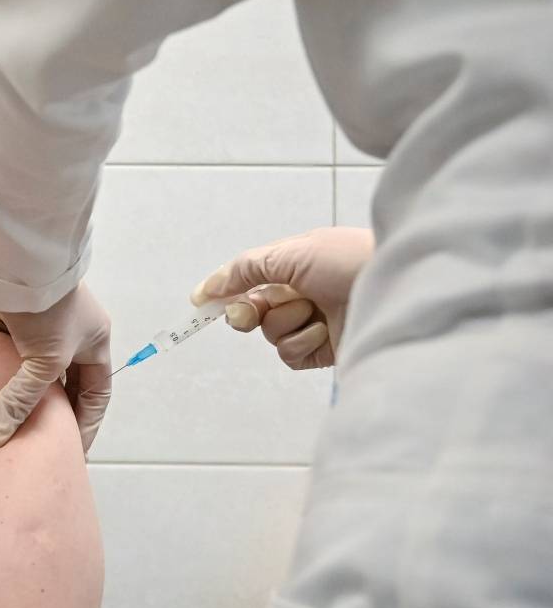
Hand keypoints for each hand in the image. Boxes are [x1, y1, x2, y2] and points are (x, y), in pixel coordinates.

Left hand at [0, 284, 110, 451]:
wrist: (17, 262)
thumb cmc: (47, 309)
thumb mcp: (44, 359)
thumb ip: (22, 399)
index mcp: (96, 343)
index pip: (97, 394)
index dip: (86, 424)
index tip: (72, 450)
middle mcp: (76, 334)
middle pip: (69, 383)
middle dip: (58, 412)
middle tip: (43, 443)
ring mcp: (47, 325)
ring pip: (40, 370)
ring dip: (30, 393)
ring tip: (17, 424)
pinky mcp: (19, 318)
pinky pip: (17, 356)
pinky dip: (9, 375)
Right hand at [190, 226, 373, 369]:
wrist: (403, 290)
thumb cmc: (351, 260)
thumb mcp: (292, 252)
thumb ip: (245, 268)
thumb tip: (207, 288)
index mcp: (297, 264)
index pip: (249, 280)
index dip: (227, 291)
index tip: (203, 303)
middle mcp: (304, 293)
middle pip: (254, 311)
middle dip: (251, 312)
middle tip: (252, 312)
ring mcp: (314, 322)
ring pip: (272, 334)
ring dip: (287, 323)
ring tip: (316, 311)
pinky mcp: (324, 350)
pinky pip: (290, 354)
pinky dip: (302, 342)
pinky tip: (326, 330)